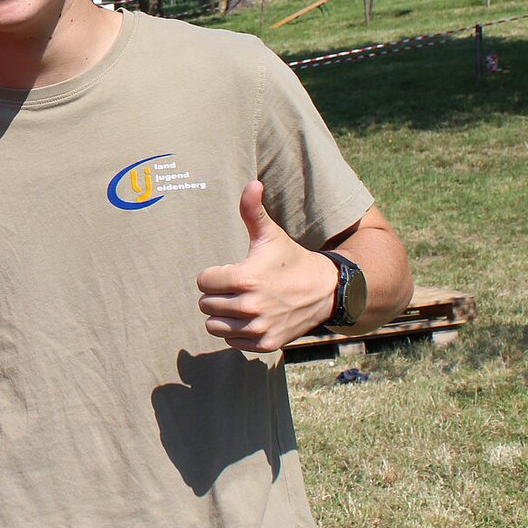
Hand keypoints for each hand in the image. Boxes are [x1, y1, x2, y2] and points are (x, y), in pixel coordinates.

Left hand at [195, 181, 337, 352]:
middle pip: (206, 304)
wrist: (325, 290)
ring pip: (213, 325)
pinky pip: (230, 340)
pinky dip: (236, 331)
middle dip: (217, 294)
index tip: (230, 271)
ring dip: (222, 315)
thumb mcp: (270, 234)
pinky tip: (250, 317)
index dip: (213, 275)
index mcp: (245, 278)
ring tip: (240, 302)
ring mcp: (258, 328)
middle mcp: (250, 307)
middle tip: (237, 287)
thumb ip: (252, 210)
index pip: (203, 282)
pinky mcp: (265, 344)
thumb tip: (252, 183)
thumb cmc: (291, 259)